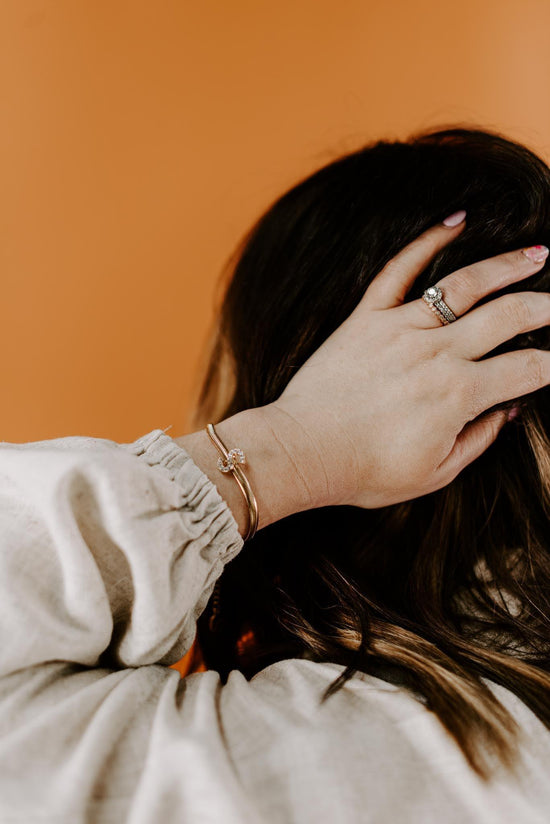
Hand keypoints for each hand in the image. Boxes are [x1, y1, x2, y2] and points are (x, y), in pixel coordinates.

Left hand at [266, 217, 549, 509]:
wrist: (302, 453)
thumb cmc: (365, 471)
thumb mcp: (435, 472)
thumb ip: (479, 439)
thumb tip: (508, 410)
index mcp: (458, 395)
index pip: (527, 369)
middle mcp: (436, 354)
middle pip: (508, 316)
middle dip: (545, 307)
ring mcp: (399, 329)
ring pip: (465, 285)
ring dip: (508, 266)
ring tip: (538, 255)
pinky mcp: (366, 317)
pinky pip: (400, 270)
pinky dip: (428, 241)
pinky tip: (457, 221)